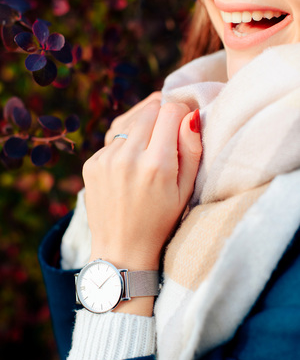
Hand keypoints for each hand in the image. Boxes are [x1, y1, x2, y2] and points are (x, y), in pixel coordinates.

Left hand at [83, 99, 201, 274]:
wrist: (122, 248)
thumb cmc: (160, 221)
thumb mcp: (185, 190)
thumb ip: (191, 149)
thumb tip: (190, 114)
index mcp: (157, 164)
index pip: (169, 110)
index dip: (180, 113)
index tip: (182, 124)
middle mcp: (128, 157)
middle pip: (149, 111)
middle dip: (161, 116)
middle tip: (167, 136)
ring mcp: (106, 160)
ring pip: (130, 124)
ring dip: (142, 132)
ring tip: (147, 157)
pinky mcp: (91, 164)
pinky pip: (113, 140)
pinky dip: (125, 146)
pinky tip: (129, 168)